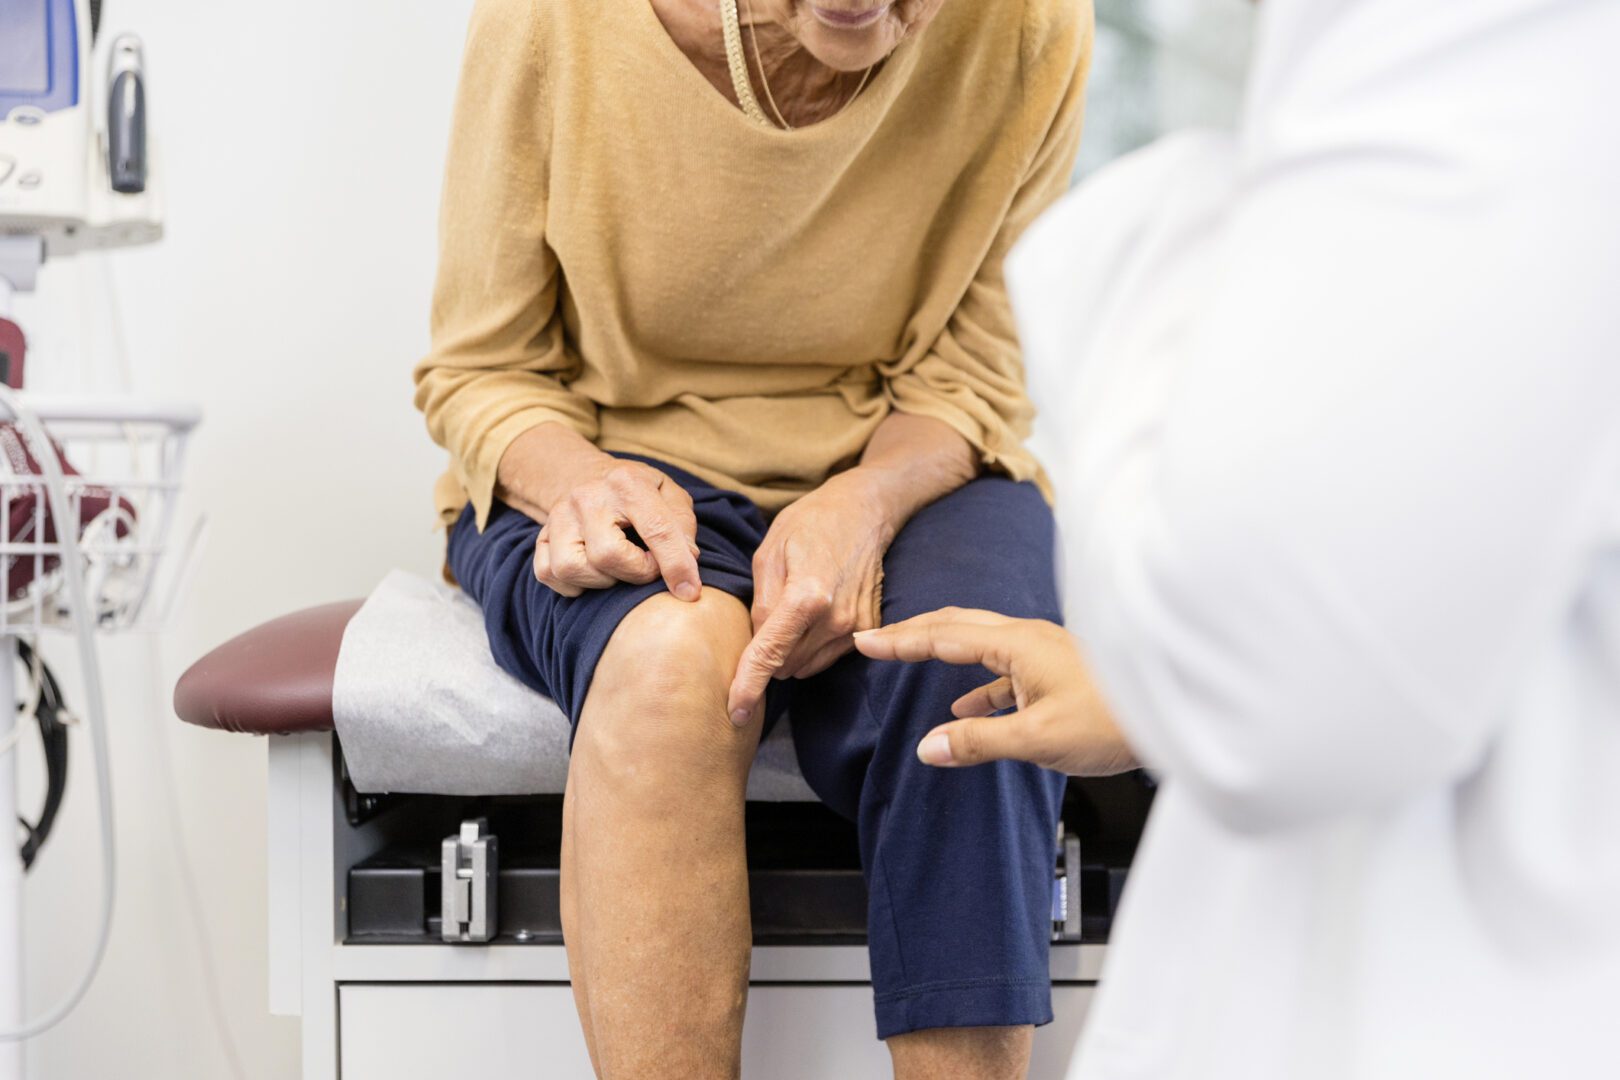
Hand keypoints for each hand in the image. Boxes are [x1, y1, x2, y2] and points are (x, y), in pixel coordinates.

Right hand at [498, 425, 701, 599]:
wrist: (588, 477)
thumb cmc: (638, 493)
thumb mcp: (670, 495)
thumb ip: (682, 526)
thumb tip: (688, 562)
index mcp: (627, 482)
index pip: (656, 529)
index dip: (676, 565)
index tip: (689, 592)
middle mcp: (587, 496)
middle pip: (608, 555)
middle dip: (635, 573)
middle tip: (647, 566)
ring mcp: (558, 517)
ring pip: (572, 568)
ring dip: (602, 580)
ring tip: (618, 568)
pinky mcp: (540, 537)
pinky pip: (550, 575)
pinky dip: (575, 585)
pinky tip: (594, 572)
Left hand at [725, 469, 897, 725]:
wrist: (863, 511)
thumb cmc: (809, 524)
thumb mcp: (768, 553)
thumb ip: (759, 603)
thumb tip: (756, 643)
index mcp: (806, 596)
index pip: (769, 654)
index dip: (748, 685)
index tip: (734, 711)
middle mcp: (836, 619)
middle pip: (785, 665)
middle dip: (766, 656)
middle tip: (763, 621)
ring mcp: (856, 627)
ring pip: (805, 666)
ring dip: (789, 653)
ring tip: (790, 614)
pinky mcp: (868, 629)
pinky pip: (826, 657)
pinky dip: (810, 646)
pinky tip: (811, 617)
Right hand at [852, 608, 1136, 775]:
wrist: (1174, 717)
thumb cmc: (1114, 721)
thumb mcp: (1038, 739)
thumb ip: (979, 741)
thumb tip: (927, 747)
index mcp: (1019, 644)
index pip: (944, 635)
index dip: (901, 641)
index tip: (865, 642)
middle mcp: (1029, 638)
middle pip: (958, 626)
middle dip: (915, 633)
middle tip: (878, 641)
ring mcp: (1045, 653)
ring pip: (981, 644)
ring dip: (944, 653)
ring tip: (912, 663)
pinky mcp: (1058, 673)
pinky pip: (1004, 670)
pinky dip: (977, 685)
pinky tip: (967, 708)